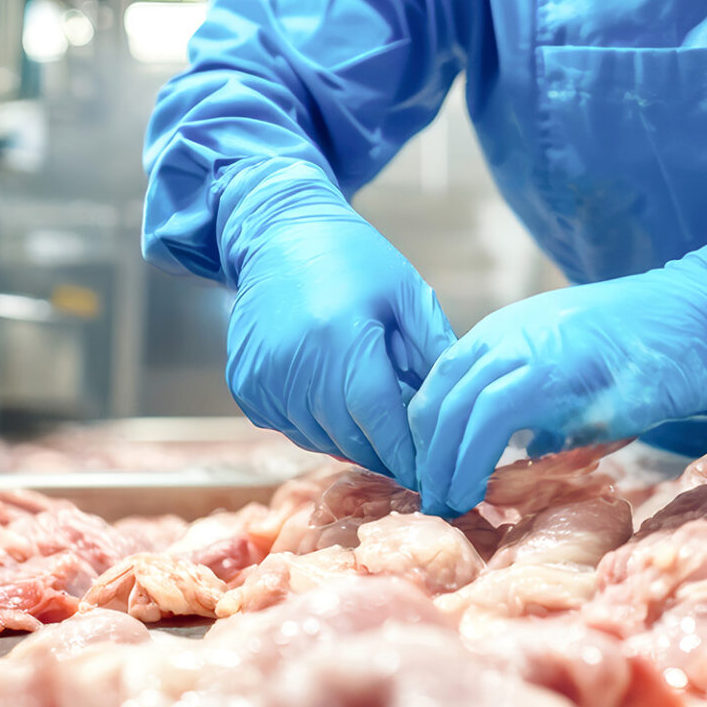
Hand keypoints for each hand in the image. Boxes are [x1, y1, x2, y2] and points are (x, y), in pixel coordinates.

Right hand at [224, 167, 455, 487]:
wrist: (279, 234)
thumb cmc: (353, 260)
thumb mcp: (406, 292)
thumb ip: (435, 349)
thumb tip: (461, 406)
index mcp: (342, 338)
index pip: (380, 420)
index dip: (408, 453)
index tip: (433, 472)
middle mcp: (295, 364)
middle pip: (351, 438)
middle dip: (386, 453)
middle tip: (413, 455)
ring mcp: (264, 379)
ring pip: (321, 439)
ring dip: (353, 440)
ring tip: (376, 419)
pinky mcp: (245, 387)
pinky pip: (291, 428)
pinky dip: (319, 426)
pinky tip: (335, 399)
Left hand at [409, 223, 706, 515]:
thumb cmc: (655, 350)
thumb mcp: (581, 373)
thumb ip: (545, 408)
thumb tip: (521, 455)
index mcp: (508, 332)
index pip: (441, 384)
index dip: (427, 437)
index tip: (430, 477)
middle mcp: (511, 335)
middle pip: (438, 399)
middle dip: (426, 458)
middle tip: (429, 502)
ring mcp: (536, 350)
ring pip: (458, 407)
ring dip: (446, 464)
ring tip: (448, 504)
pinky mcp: (566, 373)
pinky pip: (498, 414)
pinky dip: (478, 457)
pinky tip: (480, 490)